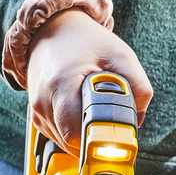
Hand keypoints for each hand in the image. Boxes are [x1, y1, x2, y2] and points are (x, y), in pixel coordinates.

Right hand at [26, 10, 153, 153]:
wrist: (52, 29)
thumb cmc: (86, 42)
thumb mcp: (120, 55)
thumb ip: (138, 86)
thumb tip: (138, 120)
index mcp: (61, 84)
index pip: (76, 133)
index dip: (98, 140)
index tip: (114, 139)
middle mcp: (43, 102)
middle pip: (72, 144)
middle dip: (96, 138)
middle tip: (112, 123)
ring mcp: (37, 112)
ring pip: (66, 145)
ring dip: (86, 136)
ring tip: (95, 111)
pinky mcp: (37, 117)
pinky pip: (60, 139)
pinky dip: (76, 132)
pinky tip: (83, 113)